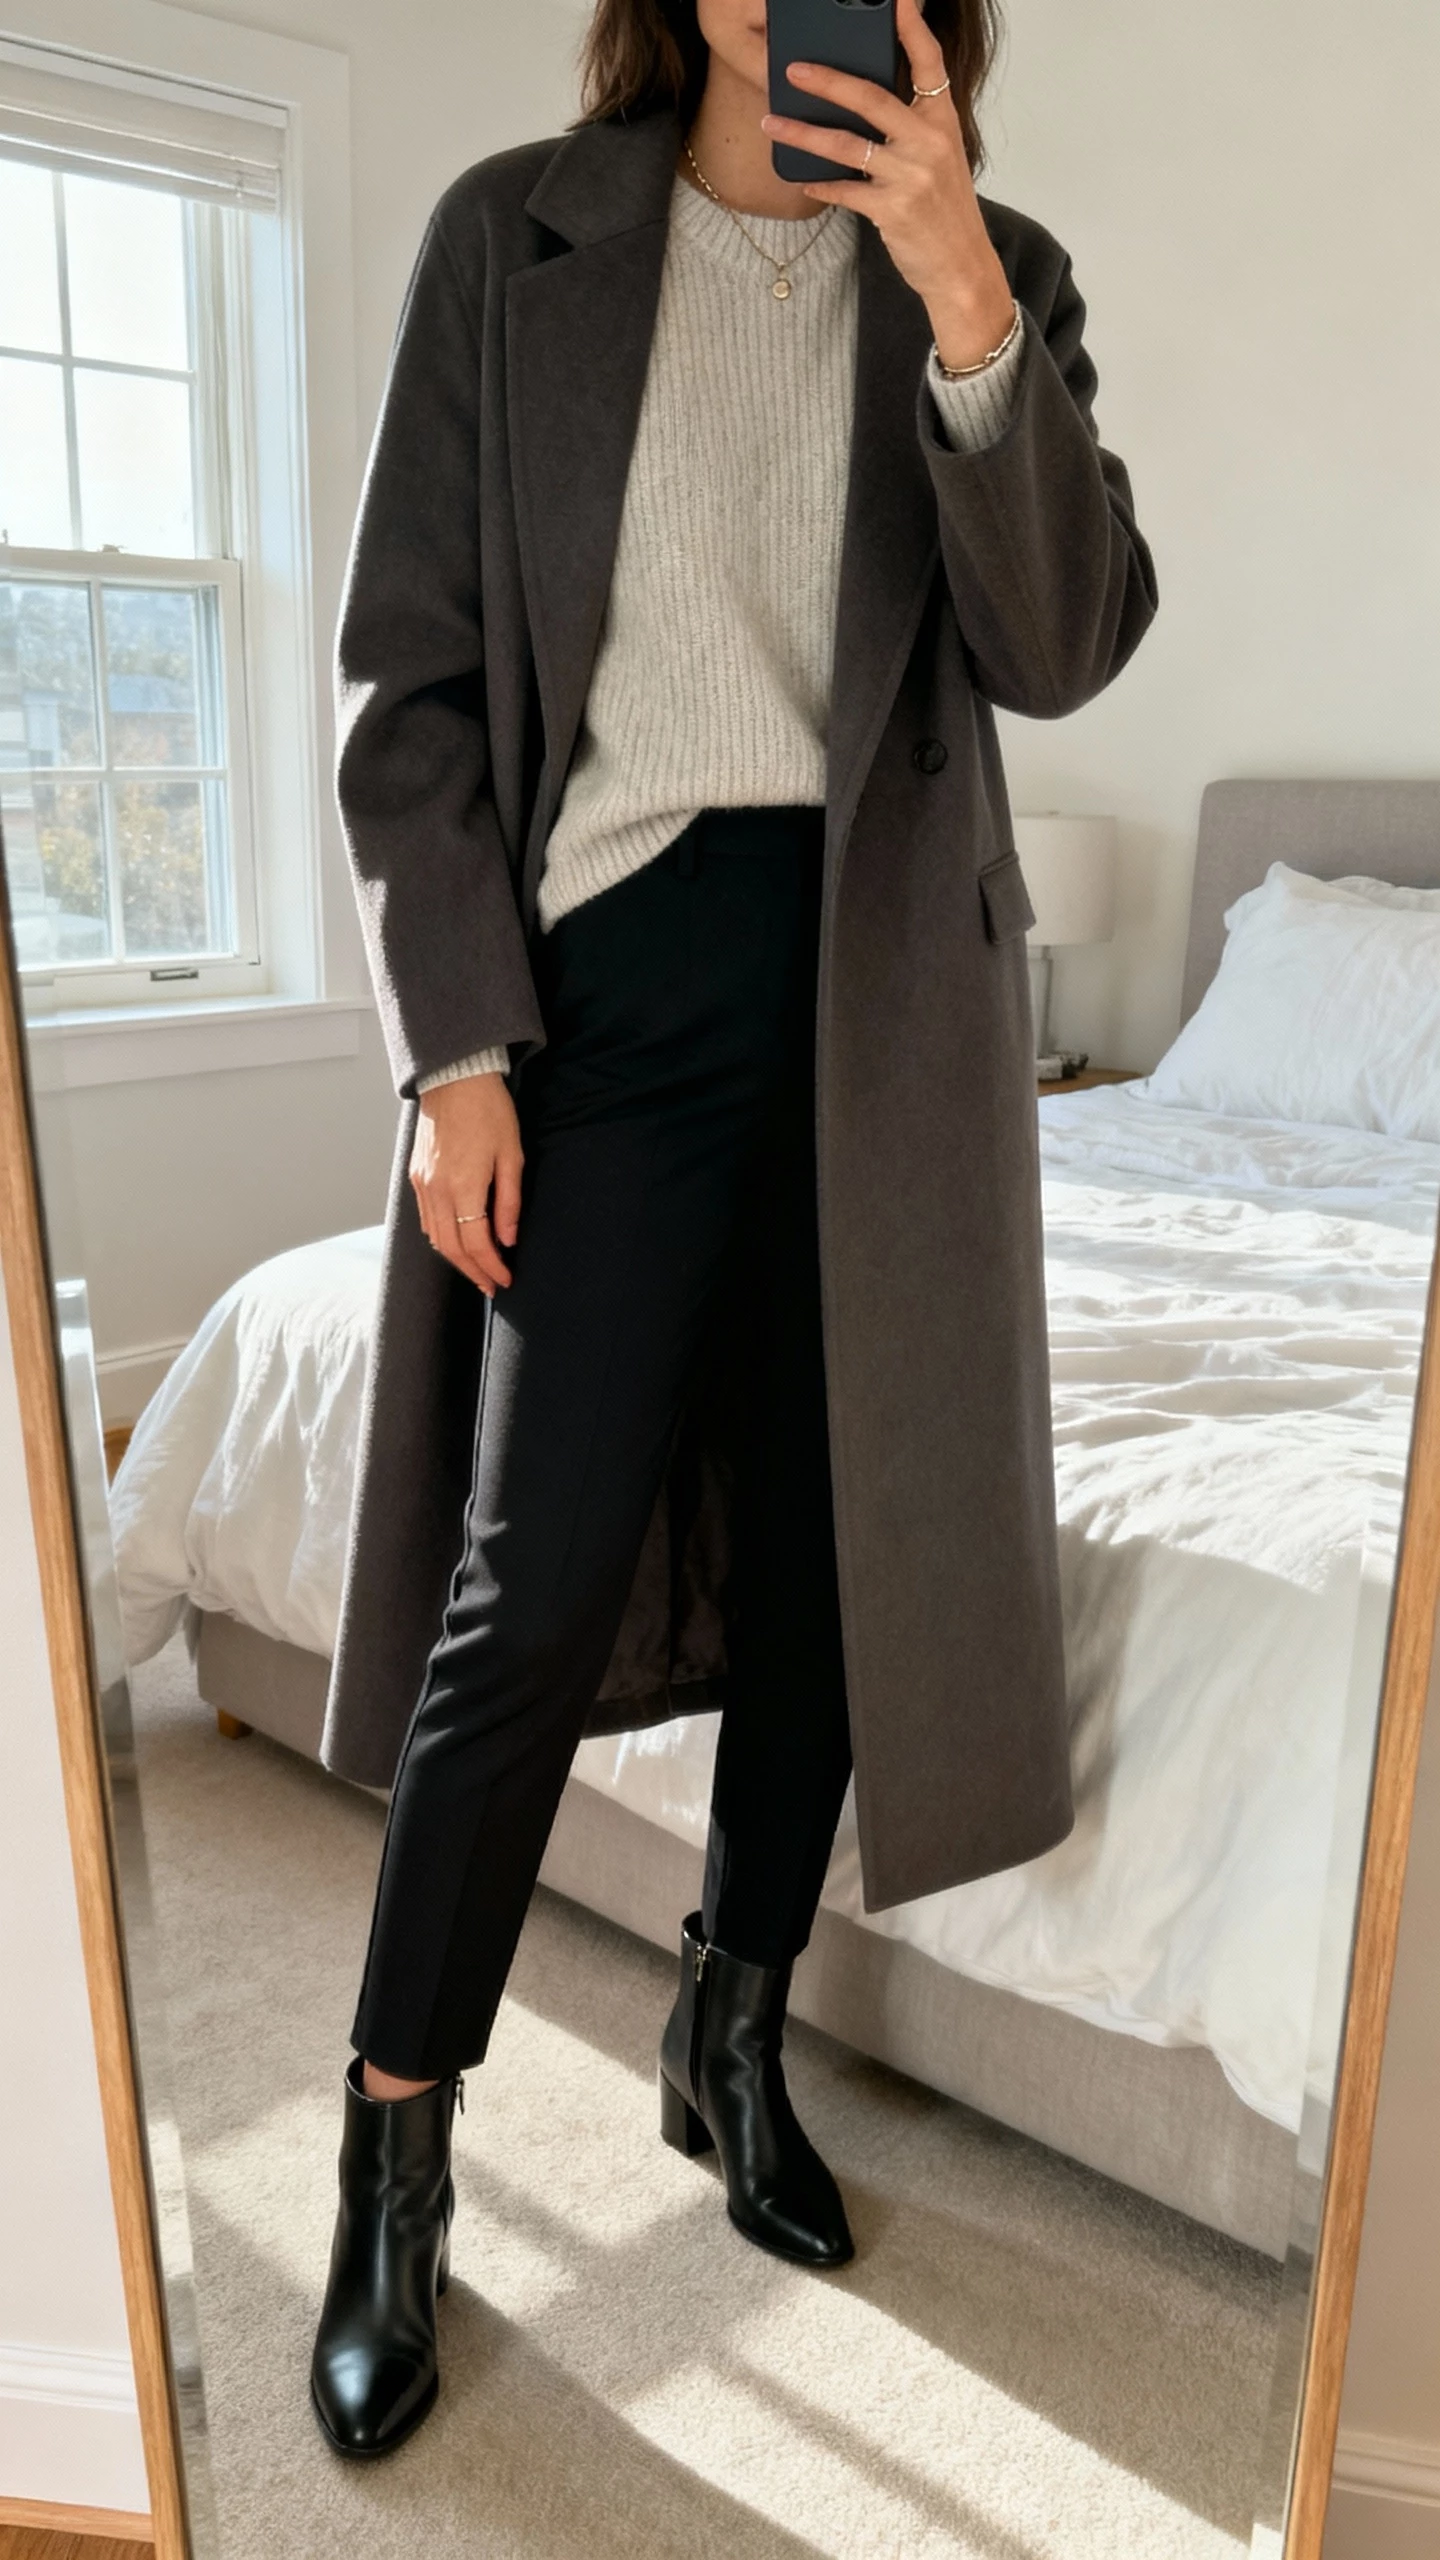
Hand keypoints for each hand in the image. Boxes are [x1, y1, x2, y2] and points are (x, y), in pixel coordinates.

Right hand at [409, 1072, 522, 1297]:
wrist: (455, 1077)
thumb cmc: (489, 1111)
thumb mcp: (511, 1155)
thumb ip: (509, 1202)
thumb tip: (508, 1239)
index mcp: (464, 1186)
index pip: (476, 1244)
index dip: (491, 1267)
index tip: (505, 1280)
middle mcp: (437, 1190)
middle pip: (451, 1248)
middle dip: (473, 1272)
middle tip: (491, 1286)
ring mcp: (422, 1183)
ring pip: (435, 1237)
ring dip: (456, 1258)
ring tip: (476, 1270)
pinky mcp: (416, 1176)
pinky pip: (425, 1219)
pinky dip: (440, 1237)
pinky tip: (456, 1242)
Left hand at [761, 0, 1016, 371]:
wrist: (960, 267)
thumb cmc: (944, 212)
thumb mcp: (938, 160)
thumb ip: (910, 129)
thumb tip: (861, 104)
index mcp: (942, 123)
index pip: (929, 63)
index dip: (912, 29)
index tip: (895, 0)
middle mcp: (928, 143)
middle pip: (871, 97)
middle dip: (827, 80)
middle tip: (793, 69)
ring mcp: (910, 176)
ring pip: (846, 144)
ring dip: (803, 133)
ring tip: (773, 123)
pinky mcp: (892, 210)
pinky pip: (845, 190)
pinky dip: (821, 184)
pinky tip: (802, 177)